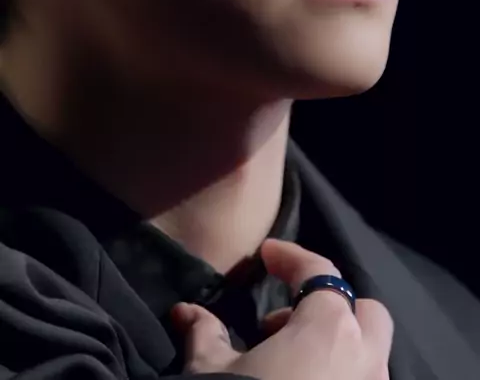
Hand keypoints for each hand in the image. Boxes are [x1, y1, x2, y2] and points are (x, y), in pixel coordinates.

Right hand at [172, 238, 391, 378]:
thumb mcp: (209, 371)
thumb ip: (204, 332)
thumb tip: (186, 312)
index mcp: (328, 330)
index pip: (319, 272)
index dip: (291, 258)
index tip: (267, 254)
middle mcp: (364, 360)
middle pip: (364, 313)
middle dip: (330, 307)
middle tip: (282, 323)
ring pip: (369, 357)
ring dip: (336, 348)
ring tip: (286, 365)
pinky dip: (340, 379)